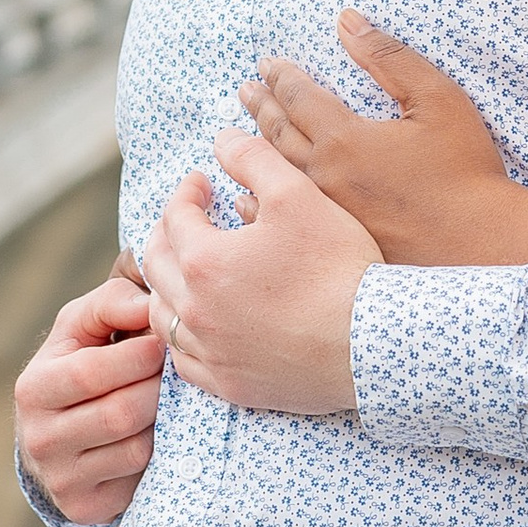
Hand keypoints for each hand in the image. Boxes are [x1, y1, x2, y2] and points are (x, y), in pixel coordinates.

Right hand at [13, 269, 160, 526]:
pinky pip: (141, 476)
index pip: (91, 373)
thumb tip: (149, 304)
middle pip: (119, 414)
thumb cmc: (78, 364)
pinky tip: (157, 431)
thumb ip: (112, 303)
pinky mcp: (87, 506)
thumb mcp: (82, 327)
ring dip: (163, 419)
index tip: (162, 341)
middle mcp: (40, 439)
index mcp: (34, 389)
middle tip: (176, 370)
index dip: (136, 355)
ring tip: (167, 398)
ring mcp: (62, 478)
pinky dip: (158, 451)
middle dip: (157, 388)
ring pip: (136, 448)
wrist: (56, 436)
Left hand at [142, 127, 379, 412]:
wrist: (371, 343)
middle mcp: (194, 311)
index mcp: (202, 261)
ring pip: (162, 316)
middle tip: (188, 220)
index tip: (203, 183)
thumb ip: (253, 159)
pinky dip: (183, 336)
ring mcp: (209, 353)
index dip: (186, 192)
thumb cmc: (337, 267)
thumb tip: (221, 140)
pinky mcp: (229, 386)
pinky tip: (201, 324)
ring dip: (167, 285)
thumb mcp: (298, 194)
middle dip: (168, 234)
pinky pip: (184, 362)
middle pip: (156, 265)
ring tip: (188, 269)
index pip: (174, 216)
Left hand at [236, 12, 527, 266]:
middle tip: (246, 91)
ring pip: (274, 177)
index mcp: (345, 139)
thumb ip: (389, 58)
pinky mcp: (333, 246)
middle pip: (277, 134)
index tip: (267, 64)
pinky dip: (256, 203)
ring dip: (255, 149)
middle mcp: (324, 177)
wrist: (483, 245)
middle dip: (261, 107)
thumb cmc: (466, 170)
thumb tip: (348, 21)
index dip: (281, 76)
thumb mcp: (436, 99)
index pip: (298, 96)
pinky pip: (280, 222)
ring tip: (241, 136)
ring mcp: (325, 217)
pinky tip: (245, 199)